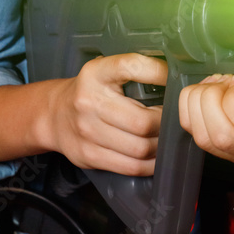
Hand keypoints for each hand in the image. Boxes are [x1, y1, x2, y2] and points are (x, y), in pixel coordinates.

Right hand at [46, 53, 165, 174]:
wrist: (54, 114)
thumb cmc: (92, 91)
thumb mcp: (106, 70)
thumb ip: (136, 70)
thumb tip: (179, 74)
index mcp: (96, 73)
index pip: (131, 67)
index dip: (158, 73)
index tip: (175, 80)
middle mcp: (88, 101)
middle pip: (142, 122)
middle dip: (165, 123)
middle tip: (172, 118)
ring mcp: (86, 131)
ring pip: (140, 148)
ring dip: (160, 145)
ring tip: (164, 136)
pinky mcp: (88, 155)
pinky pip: (130, 167)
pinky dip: (151, 164)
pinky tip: (155, 155)